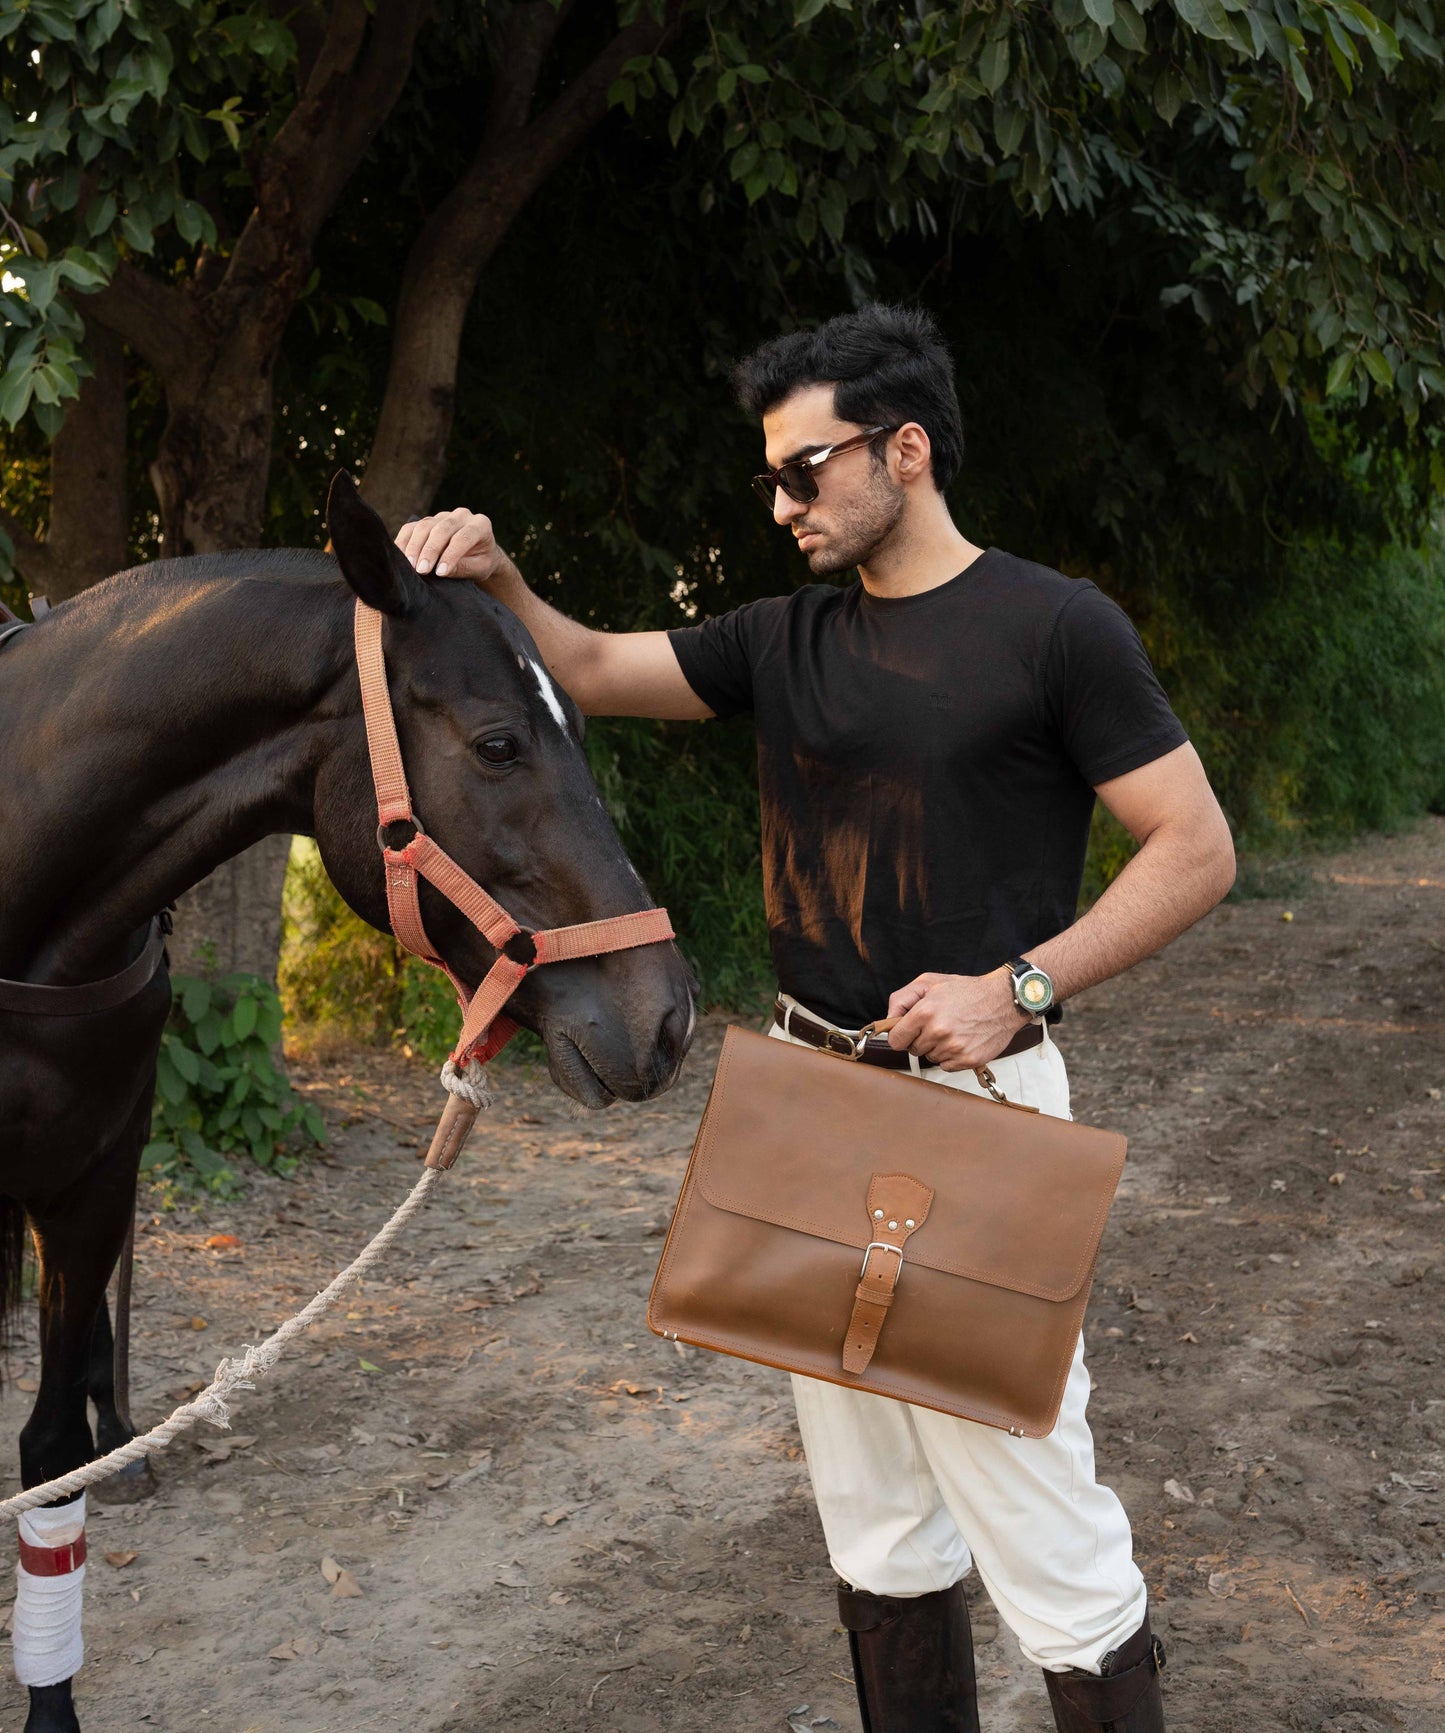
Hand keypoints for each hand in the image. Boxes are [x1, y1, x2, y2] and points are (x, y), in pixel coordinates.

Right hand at [394, 508, 508, 584]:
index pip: (464, 537)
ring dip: (415, 547)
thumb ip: (463, 568)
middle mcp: (462, 515)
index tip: (440, 573)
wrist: (478, 553)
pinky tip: (400, 556)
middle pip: (442, 529)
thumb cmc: (480, 562)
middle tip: (421, 570)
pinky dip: (404, 541)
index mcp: (480, 525)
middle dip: (430, 550)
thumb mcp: (478, 568)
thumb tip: (441, 572)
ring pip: (424, 526)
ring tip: (410, 566)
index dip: (451, 555)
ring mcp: (443, 515)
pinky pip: (411, 527)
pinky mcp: (427, 521)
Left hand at [885, 969, 1027, 1070]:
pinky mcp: (968, 1060)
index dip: (901, 1035)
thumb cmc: (966, 990)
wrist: (1003, 1000)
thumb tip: (888, 1020)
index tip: (908, 1031)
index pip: (895, 1040)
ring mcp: (953, 1048)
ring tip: (953, 1029)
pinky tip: (962, 1039)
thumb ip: (902, 999)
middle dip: (921, 1038)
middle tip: (938, 1024)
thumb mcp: (929, 982)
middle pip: (914, 1050)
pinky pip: (947, 1065)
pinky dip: (951, 1056)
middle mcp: (937, 1032)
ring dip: (937, 1047)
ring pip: (931, 1057)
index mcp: (924, 1013)